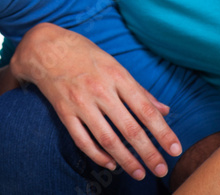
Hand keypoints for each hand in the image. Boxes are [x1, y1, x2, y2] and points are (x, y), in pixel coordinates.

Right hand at [10, 23, 181, 180]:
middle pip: (129, 128)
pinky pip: (82, 140)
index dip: (162, 132)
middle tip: (161, 169)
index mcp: (117, 76)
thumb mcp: (115, 65)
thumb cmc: (84, 54)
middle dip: (148, 152)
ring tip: (139, 173)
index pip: (145, 109)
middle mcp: (100, 90)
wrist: (45, 48)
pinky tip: (110, 163)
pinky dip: (97, 156)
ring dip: (125, 160)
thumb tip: (164, 110)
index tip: (175, 149)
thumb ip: (139, 90)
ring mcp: (81, 103)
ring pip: (107, 139)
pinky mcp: (64, 112)